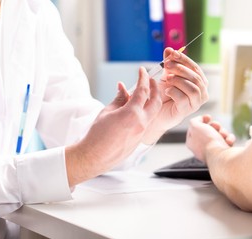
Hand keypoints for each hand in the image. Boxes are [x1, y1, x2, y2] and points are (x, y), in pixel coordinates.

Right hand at [65, 67, 161, 185]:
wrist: (95, 156)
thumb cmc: (98, 134)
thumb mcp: (107, 112)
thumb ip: (119, 98)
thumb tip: (123, 87)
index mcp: (132, 114)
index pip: (143, 91)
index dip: (143, 78)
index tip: (142, 70)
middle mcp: (142, 123)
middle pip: (156, 101)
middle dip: (155, 88)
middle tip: (151, 80)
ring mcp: (143, 132)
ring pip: (153, 112)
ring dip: (151, 101)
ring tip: (144, 93)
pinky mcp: (140, 139)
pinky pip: (147, 122)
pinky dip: (145, 112)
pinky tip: (136, 108)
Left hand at [142, 48, 208, 143]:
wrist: (154, 112)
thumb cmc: (162, 94)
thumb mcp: (166, 75)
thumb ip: (169, 63)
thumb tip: (169, 49)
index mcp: (199, 82)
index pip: (195, 68)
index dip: (184, 59)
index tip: (172, 53)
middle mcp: (201, 93)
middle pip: (195, 77)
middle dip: (180, 69)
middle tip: (167, 66)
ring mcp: (196, 103)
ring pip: (193, 88)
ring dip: (178, 80)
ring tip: (167, 80)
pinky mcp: (187, 111)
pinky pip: (184, 98)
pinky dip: (174, 91)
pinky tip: (167, 91)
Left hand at [186, 115, 234, 161]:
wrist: (220, 156)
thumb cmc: (207, 142)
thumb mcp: (195, 126)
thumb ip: (195, 120)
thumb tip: (201, 120)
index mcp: (192, 142)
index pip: (195, 128)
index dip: (202, 120)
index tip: (209, 117)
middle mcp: (201, 148)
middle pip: (209, 130)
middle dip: (215, 126)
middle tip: (217, 127)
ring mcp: (213, 151)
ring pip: (220, 135)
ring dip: (223, 132)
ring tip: (223, 135)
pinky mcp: (224, 154)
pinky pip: (227, 142)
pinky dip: (229, 139)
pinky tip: (228, 141)